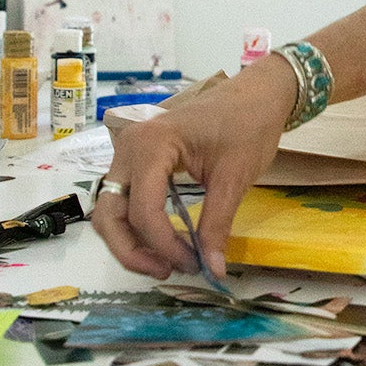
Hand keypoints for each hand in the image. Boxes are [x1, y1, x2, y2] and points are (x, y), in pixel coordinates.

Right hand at [92, 58, 297, 279]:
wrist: (256, 94)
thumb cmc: (247, 125)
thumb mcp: (234, 178)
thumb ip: (217, 225)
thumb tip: (213, 270)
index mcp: (150, 145)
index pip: (142, 210)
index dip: (164, 245)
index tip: (193, 264)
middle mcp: (128, 148)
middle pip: (109, 214)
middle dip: (132, 250)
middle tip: (167, 271)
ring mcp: (128, 154)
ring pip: (110, 210)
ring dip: (130, 241)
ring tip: (166, 262)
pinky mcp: (137, 161)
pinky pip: (124, 200)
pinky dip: (136, 226)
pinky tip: (164, 242)